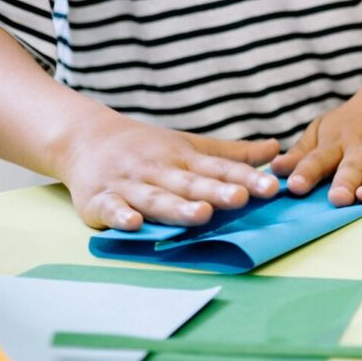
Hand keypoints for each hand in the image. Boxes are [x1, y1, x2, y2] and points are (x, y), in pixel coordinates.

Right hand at [54, 113, 280, 230]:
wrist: (84, 137)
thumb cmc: (148, 148)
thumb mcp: (191, 146)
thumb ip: (233, 155)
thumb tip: (276, 149)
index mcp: (184, 159)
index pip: (219, 169)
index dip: (246, 178)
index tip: (271, 188)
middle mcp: (159, 170)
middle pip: (190, 184)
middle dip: (216, 192)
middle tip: (241, 198)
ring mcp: (129, 185)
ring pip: (156, 198)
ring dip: (177, 207)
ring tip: (201, 215)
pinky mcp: (99, 199)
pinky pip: (110, 208)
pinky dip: (120, 215)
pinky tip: (133, 223)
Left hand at [272, 83, 361, 206]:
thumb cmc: (354, 121)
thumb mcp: (324, 130)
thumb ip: (302, 153)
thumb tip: (275, 170)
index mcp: (337, 140)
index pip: (319, 157)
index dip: (307, 171)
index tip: (295, 186)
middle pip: (353, 164)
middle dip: (345, 181)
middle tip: (338, 198)